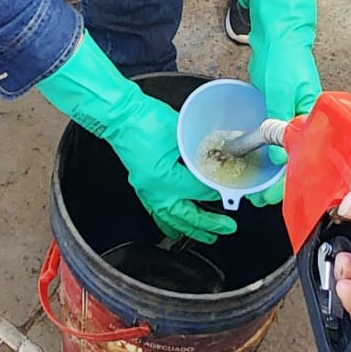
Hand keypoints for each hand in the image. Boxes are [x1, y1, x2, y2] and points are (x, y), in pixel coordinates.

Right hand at [37, 33, 236, 243]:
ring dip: (189, 228)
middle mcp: (155, 189)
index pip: (199, 191)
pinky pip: (157, 212)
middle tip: (225, 229)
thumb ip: (197, 150)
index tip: (230, 192)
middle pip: (186, 215)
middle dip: (207, 224)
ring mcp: (146, 189)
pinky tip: (174, 226)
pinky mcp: (141, 185)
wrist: (119, 115)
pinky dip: (169, 222)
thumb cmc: (144, 119)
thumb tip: (215, 160)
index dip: (217, 192)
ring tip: (205, 236)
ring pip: (170, 218)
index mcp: (165, 178)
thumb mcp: (178, 133)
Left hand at [236, 0, 321, 207]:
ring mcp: (291, 118)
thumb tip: (279, 158)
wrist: (276, 34)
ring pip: (282, 152)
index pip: (304, 160)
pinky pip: (272, 139)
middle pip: (293, 161)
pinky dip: (264, 152)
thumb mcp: (280, 92)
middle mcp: (305, 123)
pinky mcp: (278, 111)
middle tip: (256, 197)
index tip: (270, 196)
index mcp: (314, 119)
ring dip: (269, 169)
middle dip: (276, 182)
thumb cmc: (285, 58)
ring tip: (253, 187)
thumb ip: (278, 124)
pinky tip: (254, 163)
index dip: (287, 181)